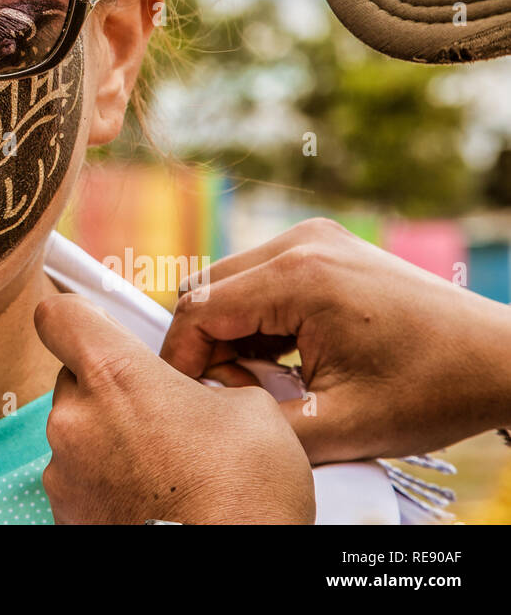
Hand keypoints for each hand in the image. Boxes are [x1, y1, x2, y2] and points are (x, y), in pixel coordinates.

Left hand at [35, 293, 314, 523]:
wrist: (233, 568)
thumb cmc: (246, 493)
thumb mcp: (250, 408)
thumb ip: (202, 379)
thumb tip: (193, 390)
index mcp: (113, 374)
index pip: (59, 315)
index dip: (80, 317)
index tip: (100, 329)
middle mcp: (73, 418)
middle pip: (74, 378)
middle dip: (110, 389)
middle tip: (159, 415)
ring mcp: (63, 471)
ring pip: (77, 431)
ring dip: (108, 438)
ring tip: (162, 466)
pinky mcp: (66, 514)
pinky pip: (78, 478)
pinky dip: (105, 481)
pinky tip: (150, 498)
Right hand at [161, 218, 510, 463]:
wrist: (498, 359)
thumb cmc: (431, 389)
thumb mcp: (341, 425)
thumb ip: (260, 422)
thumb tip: (207, 414)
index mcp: (299, 277)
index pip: (198, 309)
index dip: (183, 359)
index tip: (195, 403)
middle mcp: (299, 242)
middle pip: (206, 290)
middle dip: (207, 347)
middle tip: (240, 396)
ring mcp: (312, 237)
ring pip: (229, 283)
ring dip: (232, 333)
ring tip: (269, 382)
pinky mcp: (323, 245)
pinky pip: (260, 278)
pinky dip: (257, 319)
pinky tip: (285, 358)